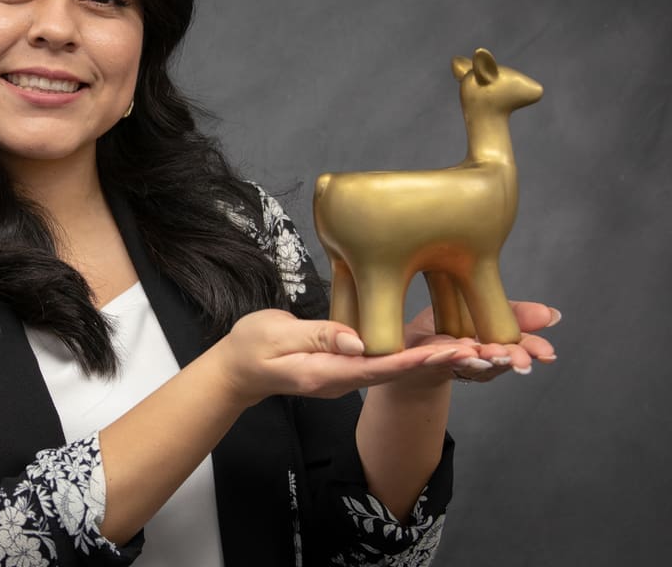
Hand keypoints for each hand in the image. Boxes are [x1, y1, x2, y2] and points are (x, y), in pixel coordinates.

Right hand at [212, 308, 481, 405]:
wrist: (237, 368)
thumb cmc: (251, 347)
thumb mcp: (276, 336)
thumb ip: (317, 337)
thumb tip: (357, 340)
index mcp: (327, 372)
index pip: (381, 366)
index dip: (418, 358)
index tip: (450, 350)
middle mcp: (342, 379)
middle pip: (398, 372)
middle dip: (438, 361)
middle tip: (478, 350)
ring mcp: (344, 376)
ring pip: (396, 370)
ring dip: (432, 360)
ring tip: (470, 349)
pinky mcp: (344, 367)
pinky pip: (384, 365)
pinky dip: (413, 356)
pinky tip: (435, 347)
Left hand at [404, 301, 559, 384]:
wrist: (412, 345)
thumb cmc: (451, 327)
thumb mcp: (484, 312)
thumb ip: (516, 314)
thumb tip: (553, 315)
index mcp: (496, 346)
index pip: (520, 349)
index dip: (533, 351)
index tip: (547, 353)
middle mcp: (480, 361)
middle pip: (499, 361)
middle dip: (511, 360)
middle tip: (521, 360)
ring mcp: (457, 364)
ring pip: (473, 364)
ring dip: (484, 359)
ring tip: (492, 353)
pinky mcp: (432, 363)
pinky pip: (443, 359)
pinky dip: (455, 356)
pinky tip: (465, 351)